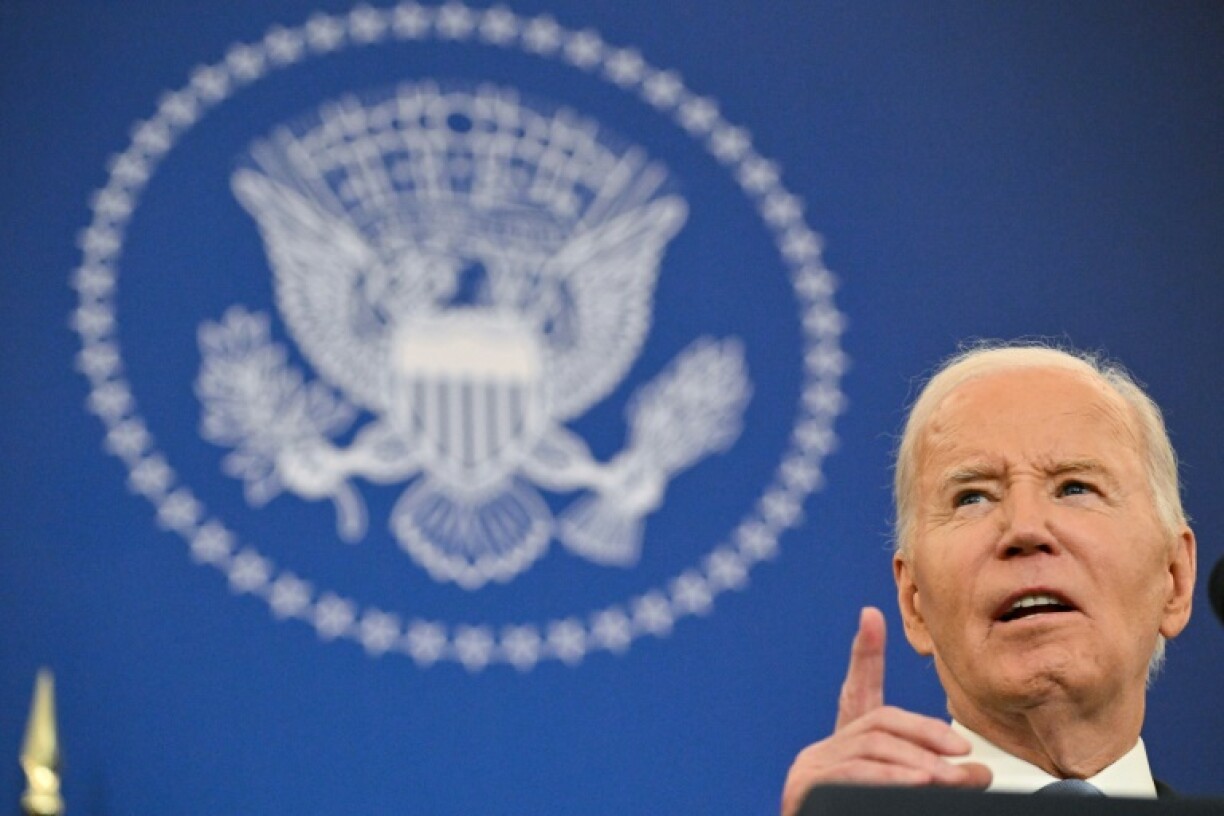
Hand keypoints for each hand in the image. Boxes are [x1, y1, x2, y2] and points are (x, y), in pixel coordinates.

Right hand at [780, 607, 990, 815]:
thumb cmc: (865, 815)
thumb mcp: (907, 792)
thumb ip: (931, 777)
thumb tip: (979, 770)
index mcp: (846, 750)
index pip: (857, 694)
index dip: (865, 654)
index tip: (871, 615)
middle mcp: (823, 753)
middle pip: (879, 723)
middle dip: (928, 737)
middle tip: (969, 759)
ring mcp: (811, 771)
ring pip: (872, 748)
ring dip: (920, 764)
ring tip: (955, 779)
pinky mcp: (805, 791)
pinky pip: (856, 774)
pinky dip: (893, 778)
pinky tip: (921, 783)